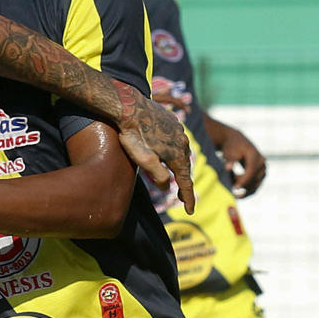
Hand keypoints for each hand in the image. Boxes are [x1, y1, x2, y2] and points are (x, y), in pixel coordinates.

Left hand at [114, 82, 194, 212]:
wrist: (129, 106)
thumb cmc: (133, 135)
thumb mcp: (144, 161)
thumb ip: (159, 176)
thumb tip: (168, 186)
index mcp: (177, 155)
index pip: (186, 183)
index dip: (188, 198)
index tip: (190, 211)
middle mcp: (183, 142)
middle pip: (186, 167)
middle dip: (184, 184)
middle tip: (181, 198)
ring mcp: (179, 130)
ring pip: (182, 152)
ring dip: (179, 165)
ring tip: (175, 176)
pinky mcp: (172, 121)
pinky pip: (177, 139)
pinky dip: (175, 149)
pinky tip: (168, 152)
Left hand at [222, 125, 267, 196]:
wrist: (236, 142)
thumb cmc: (231, 147)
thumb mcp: (229, 151)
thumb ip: (229, 160)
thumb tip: (228, 168)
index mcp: (254, 155)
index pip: (251, 170)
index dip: (244, 180)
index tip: (235, 188)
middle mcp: (261, 161)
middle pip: (255, 178)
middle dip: (243, 185)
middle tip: (230, 187)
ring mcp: (263, 168)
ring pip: (256, 184)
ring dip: (244, 188)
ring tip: (232, 186)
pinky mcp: (261, 174)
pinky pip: (256, 185)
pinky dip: (247, 191)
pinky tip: (238, 194)